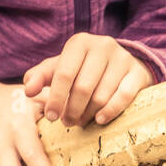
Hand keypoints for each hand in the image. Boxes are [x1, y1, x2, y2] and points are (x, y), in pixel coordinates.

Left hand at [23, 33, 153, 127]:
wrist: (119, 63)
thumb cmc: (82, 68)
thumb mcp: (60, 67)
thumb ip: (40, 76)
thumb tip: (28, 90)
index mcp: (79, 42)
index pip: (64, 73)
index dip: (55, 98)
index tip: (51, 117)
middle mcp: (102, 45)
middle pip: (83, 87)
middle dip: (72, 110)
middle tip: (66, 122)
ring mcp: (122, 58)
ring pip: (102, 95)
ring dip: (88, 114)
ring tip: (80, 122)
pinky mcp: (138, 72)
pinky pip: (124, 97)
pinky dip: (110, 112)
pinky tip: (99, 120)